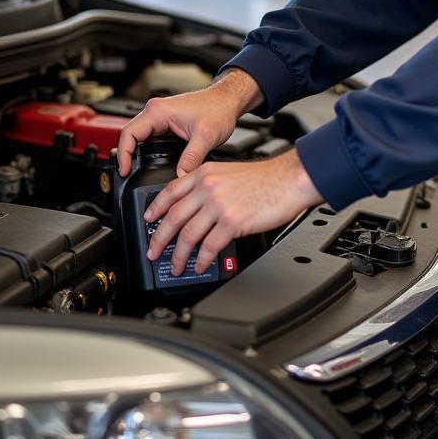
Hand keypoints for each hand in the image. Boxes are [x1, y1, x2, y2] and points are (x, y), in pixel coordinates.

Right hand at [117, 69, 263, 177]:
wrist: (228, 100)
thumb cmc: (218, 108)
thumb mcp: (205, 136)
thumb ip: (191, 158)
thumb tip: (180, 177)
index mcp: (158, 111)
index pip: (129, 133)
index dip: (123, 154)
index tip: (124, 170)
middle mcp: (156, 111)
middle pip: (131, 134)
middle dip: (126, 155)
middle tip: (127, 174)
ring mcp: (160, 116)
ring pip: (139, 136)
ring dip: (136, 152)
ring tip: (134, 170)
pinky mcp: (166, 121)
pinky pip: (149, 137)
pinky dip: (146, 149)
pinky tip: (149, 162)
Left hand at [145, 149, 323, 274]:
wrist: (288, 180)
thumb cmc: (266, 178)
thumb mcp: (229, 172)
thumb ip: (210, 186)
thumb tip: (196, 208)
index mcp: (205, 174)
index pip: (170, 191)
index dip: (156, 208)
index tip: (149, 219)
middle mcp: (207, 187)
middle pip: (173, 216)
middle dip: (159, 238)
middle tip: (153, 251)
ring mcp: (218, 205)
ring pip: (187, 234)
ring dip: (178, 255)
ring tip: (175, 266)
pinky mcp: (231, 222)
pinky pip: (209, 246)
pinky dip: (201, 260)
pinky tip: (199, 265)